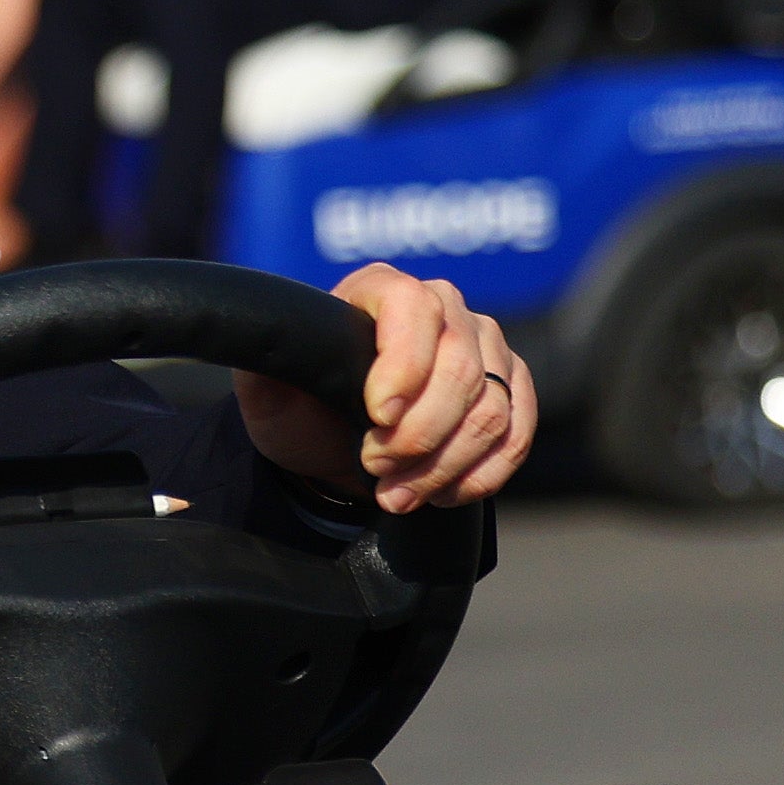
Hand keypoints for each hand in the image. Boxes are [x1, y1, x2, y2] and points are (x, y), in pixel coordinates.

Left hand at [237, 262, 529, 511]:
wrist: (332, 448)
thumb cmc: (301, 409)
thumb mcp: (267, 389)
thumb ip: (267, 363)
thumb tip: (270, 345)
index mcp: (381, 290)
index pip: (413, 308)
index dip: (403, 366)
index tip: (376, 416)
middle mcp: (444, 307)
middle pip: (461, 370)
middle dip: (417, 436)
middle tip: (374, 467)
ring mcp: (485, 346)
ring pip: (491, 411)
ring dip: (442, 466)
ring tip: (395, 492)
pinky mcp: (510, 389)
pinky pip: (517, 435)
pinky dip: (480, 476)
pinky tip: (440, 493)